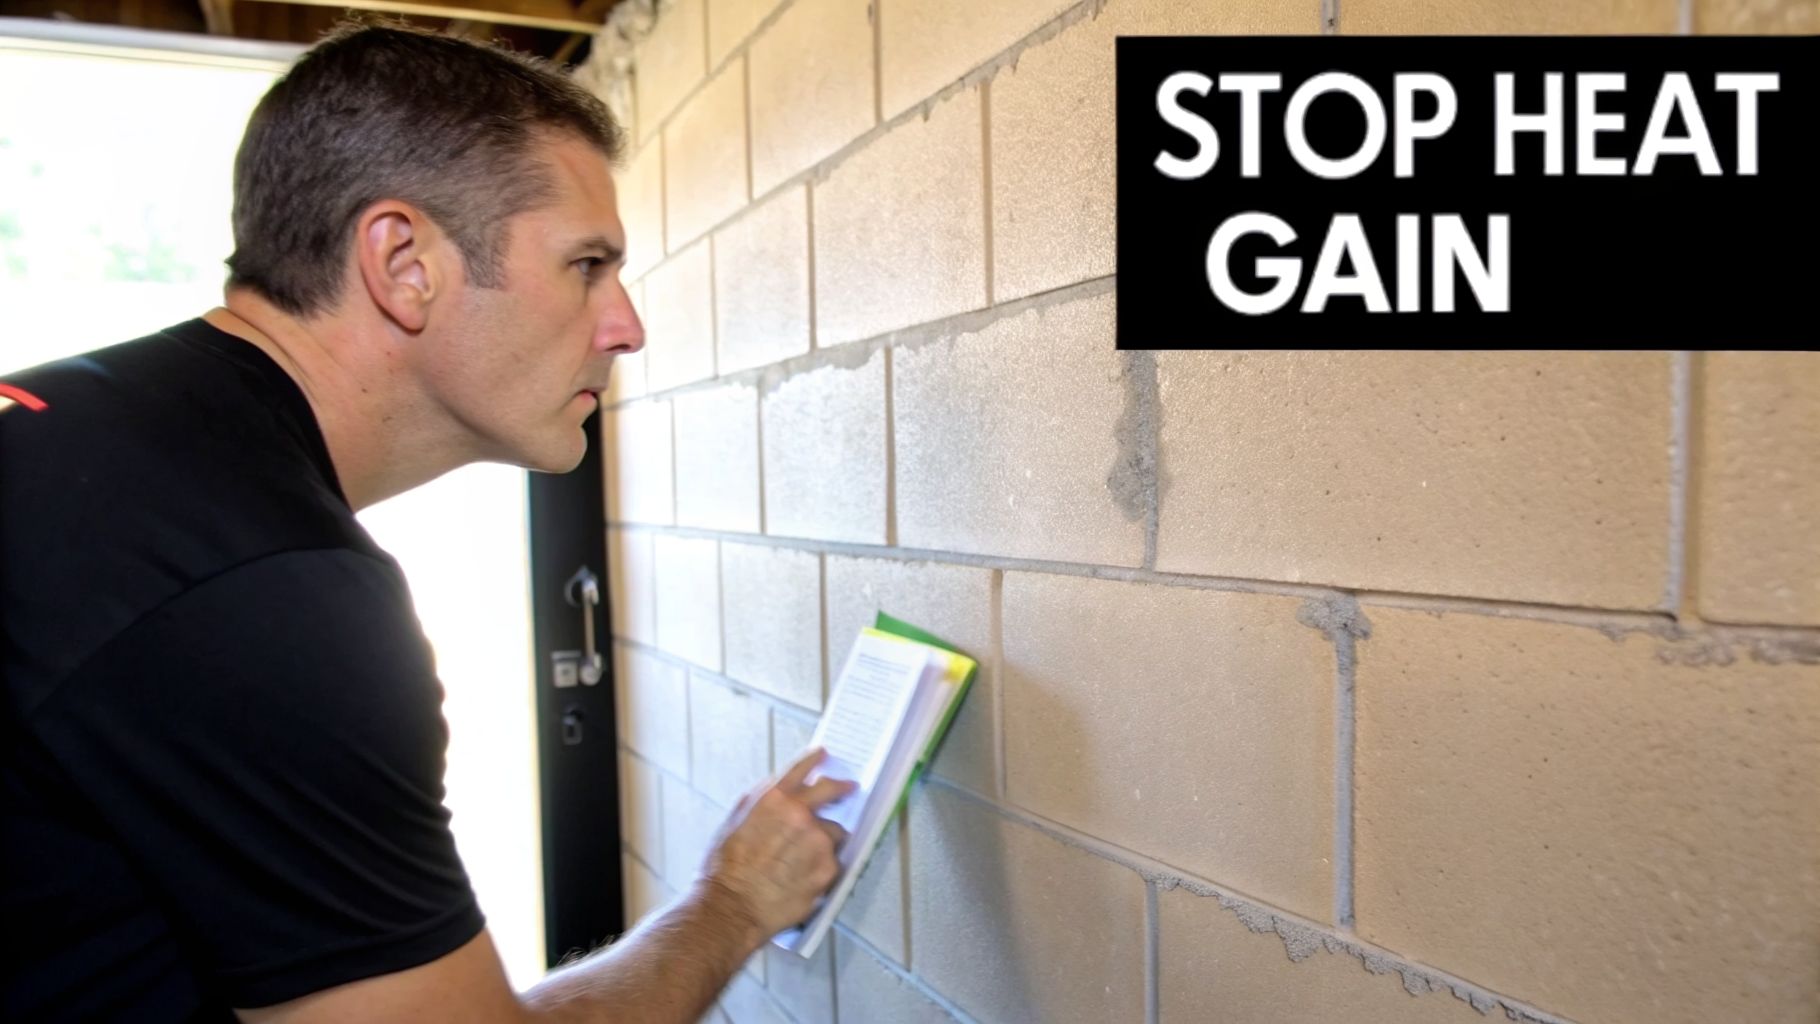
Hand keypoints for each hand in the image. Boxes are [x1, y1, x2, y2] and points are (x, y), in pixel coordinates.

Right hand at [695, 747, 855, 945]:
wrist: (732, 907)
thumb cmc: (726, 870)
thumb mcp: (736, 821)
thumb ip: (763, 804)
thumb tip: (781, 796)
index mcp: (773, 799)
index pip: (801, 769)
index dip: (814, 759)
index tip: (823, 754)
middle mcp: (800, 814)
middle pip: (832, 791)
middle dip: (842, 788)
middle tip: (849, 788)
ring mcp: (817, 841)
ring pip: (835, 832)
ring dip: (826, 839)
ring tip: (802, 859)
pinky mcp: (827, 869)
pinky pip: (834, 862)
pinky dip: (823, 867)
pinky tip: (803, 878)